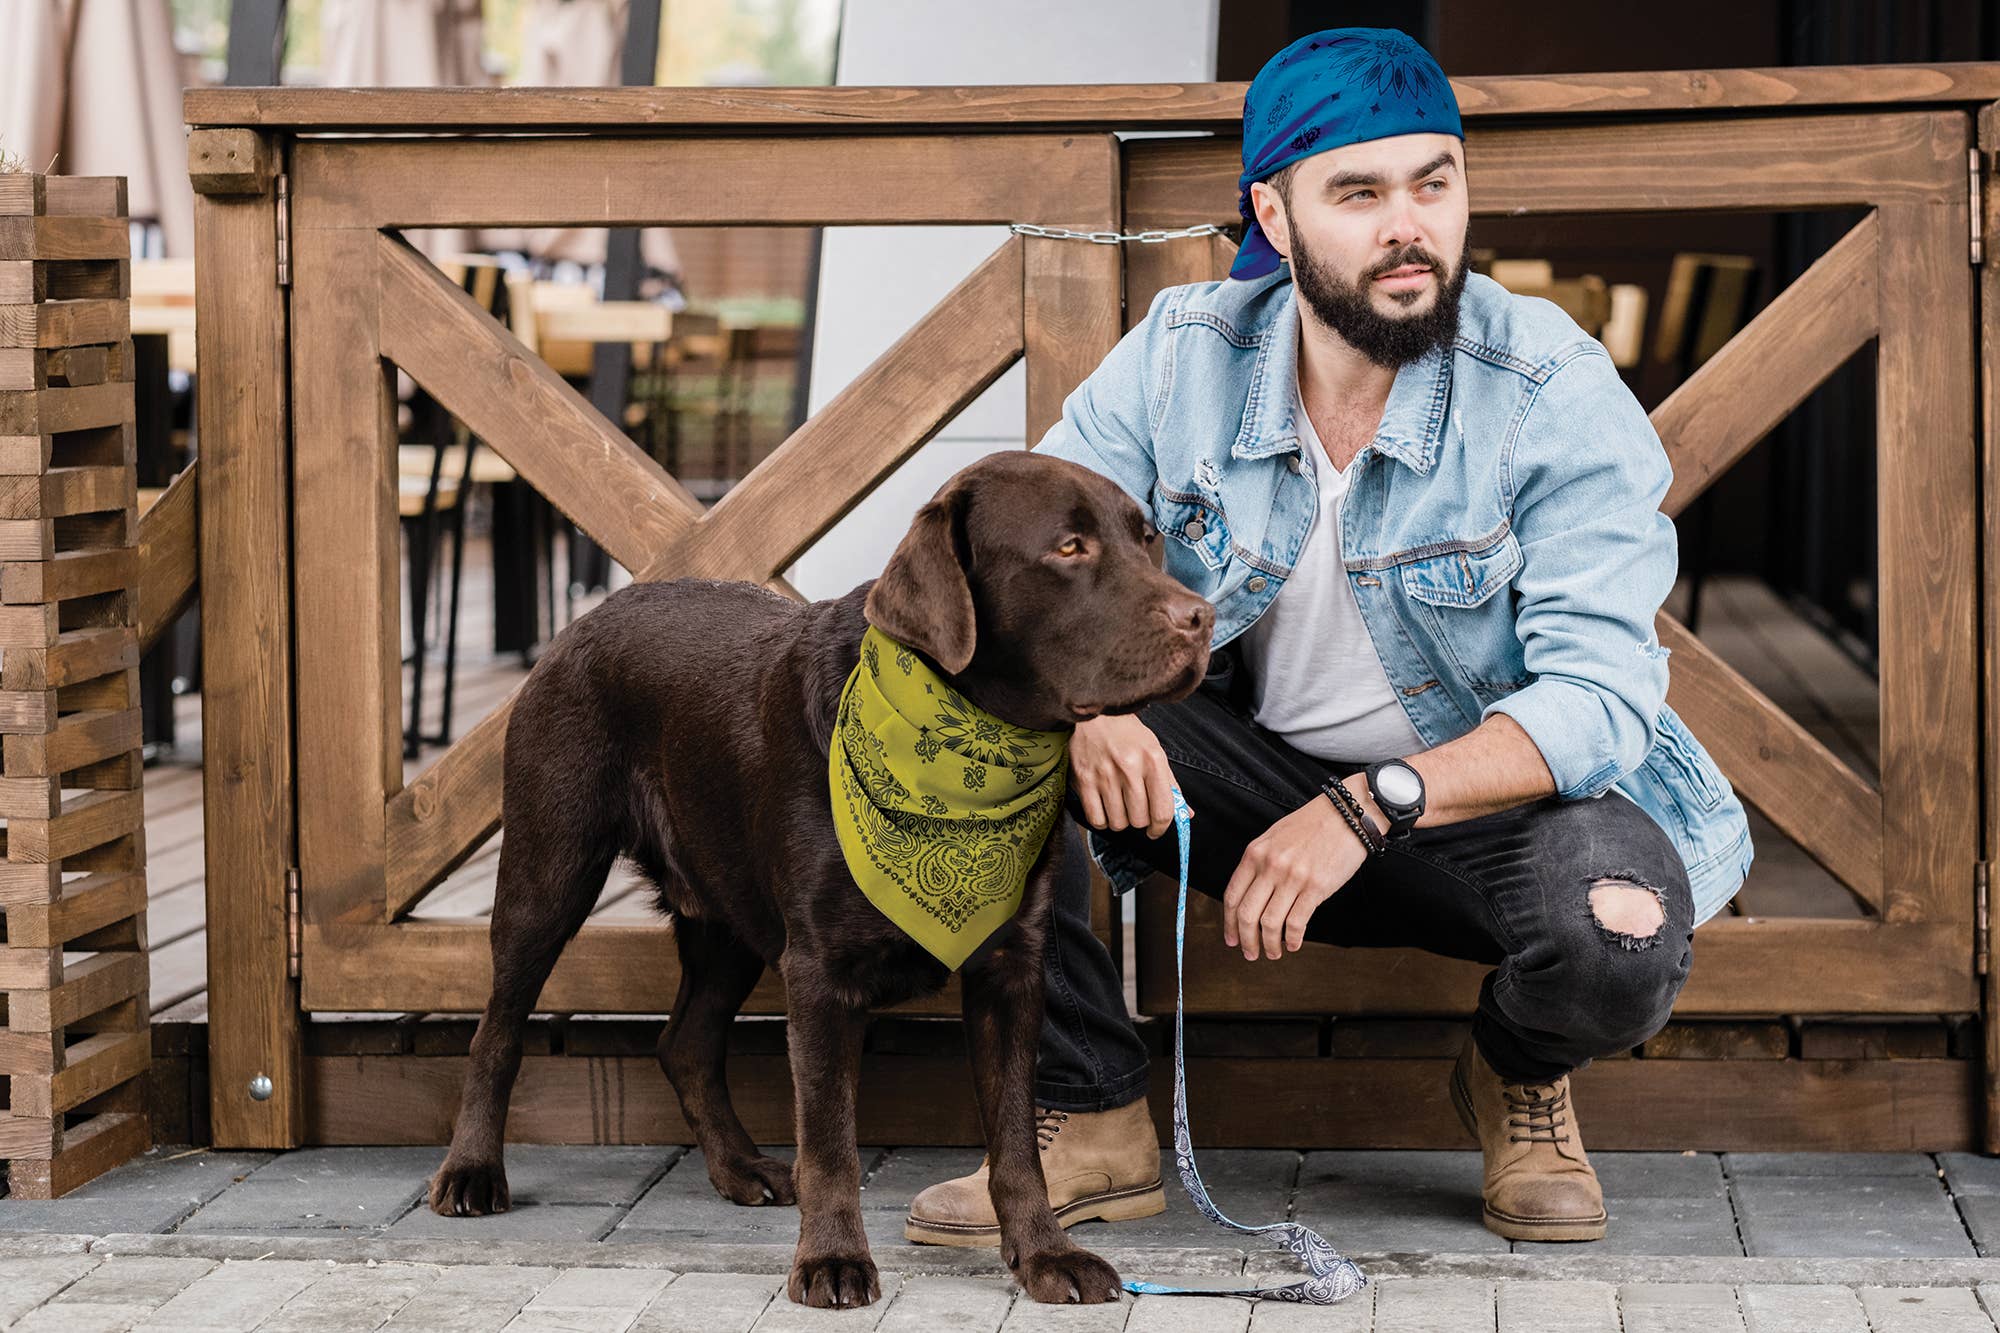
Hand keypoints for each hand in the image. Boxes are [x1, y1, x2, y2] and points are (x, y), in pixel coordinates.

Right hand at [1069, 714, 1180, 839]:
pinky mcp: (1083, 780)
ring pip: (1118, 822)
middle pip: (1139, 819)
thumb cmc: (1128, 735)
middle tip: (1135, 810)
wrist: (1095, 714)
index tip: (1155, 830)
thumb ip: (1171, 786)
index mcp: (1153, 761)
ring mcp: (1104, 775)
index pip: (1163, 810)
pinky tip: (1104, 809)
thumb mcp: (1155, 753)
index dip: (1160, 828)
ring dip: (1120, 821)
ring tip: (1119, 806)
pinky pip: (1096, 819)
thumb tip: (1188, 814)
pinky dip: (1102, 820)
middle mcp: (1129, 768)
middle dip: (1139, 821)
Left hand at [1223, 777, 1373, 960]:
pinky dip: (1292, 939)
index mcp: (1255, 853)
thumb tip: (1248, 892)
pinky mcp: (1316, 887)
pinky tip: (1293, 944)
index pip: (1232, 896)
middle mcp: (1270, 866)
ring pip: (1270, 923)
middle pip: (1247, 914)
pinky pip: (1297, 922)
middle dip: (1245, 940)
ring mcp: (1292, 878)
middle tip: (1249, 954)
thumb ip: (1259, 862)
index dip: (1229, 923)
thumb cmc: (1312, 825)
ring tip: (1272, 953)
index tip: (1230, 938)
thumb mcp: (1274, 836)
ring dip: (1269, 944)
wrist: (1347, 814)